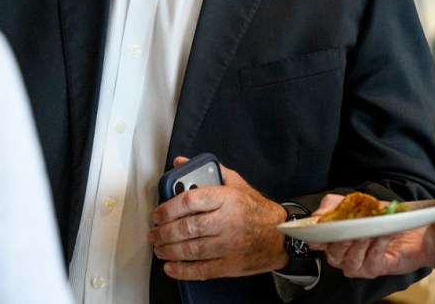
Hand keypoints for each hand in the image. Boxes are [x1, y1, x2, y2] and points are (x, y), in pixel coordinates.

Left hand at [148, 156, 288, 279]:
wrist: (281, 237)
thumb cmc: (257, 209)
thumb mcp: (237, 183)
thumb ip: (208, 172)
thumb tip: (180, 163)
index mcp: (228, 198)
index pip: (191, 200)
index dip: (168, 208)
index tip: (157, 213)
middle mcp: (228, 221)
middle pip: (187, 228)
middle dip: (163, 232)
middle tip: (153, 233)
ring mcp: (229, 246)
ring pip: (191, 249)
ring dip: (168, 250)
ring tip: (158, 247)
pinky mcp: (230, 266)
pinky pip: (201, 270)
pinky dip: (182, 270)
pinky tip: (170, 266)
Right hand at [310, 194, 434, 276]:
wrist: (408, 224)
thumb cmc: (380, 215)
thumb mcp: (352, 202)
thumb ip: (331, 206)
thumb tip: (316, 217)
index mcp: (335, 240)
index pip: (318, 243)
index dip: (317, 238)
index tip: (321, 230)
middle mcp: (344, 255)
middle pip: (333, 254)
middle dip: (341, 240)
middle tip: (350, 228)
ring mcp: (359, 265)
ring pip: (350, 260)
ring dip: (360, 244)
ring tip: (368, 230)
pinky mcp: (375, 269)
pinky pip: (370, 261)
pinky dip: (376, 246)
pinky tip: (382, 235)